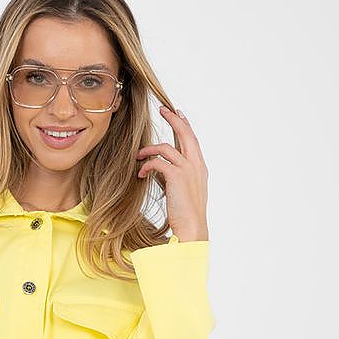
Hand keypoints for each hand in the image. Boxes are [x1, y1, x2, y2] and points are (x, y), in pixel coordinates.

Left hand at [137, 104, 208, 241]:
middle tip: (162, 109)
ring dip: (149, 149)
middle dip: (173, 118)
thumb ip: (176, 176)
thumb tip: (160, 168)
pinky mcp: (176, 176)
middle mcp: (196, 164)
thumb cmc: (186, 215)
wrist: (192, 228)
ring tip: (138, 155)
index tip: (177, 113)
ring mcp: (187, 169)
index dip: (185, 125)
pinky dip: (147, 165)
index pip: (192, 140)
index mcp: (200, 167)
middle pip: (185, 133)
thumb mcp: (184, 191)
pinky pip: (157, 162)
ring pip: (166, 147)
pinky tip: (141, 173)